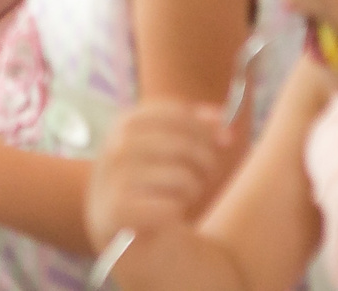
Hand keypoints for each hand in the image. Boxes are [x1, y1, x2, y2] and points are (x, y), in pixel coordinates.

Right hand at [86, 100, 232, 251]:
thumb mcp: (163, 147)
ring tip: (185, 195)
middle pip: (184, 145)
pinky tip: (168, 214)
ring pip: (183, 178)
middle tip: (207, 173)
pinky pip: (170, 208)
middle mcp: (117, 146)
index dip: (206, 126)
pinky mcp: (119, 209)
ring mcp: (116, 177)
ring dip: (192, 190)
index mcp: (126, 124)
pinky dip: (175, 211)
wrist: (111, 222)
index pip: (176, 114)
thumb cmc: (146, 180)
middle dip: (206, 161)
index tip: (226, 139)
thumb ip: (192, 129)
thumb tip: (221, 117)